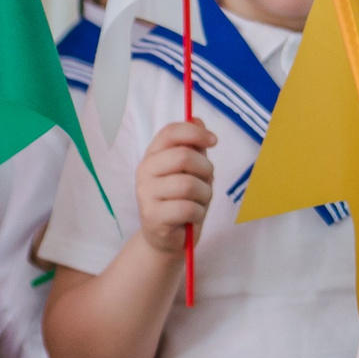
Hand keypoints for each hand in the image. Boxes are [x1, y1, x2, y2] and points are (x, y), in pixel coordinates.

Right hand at [134, 120, 216, 259]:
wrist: (167, 239)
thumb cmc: (181, 201)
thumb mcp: (191, 171)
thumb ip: (193, 146)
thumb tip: (197, 118)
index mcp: (153, 155)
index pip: (170, 132)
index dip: (195, 132)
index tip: (214, 141)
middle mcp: (144, 171)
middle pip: (183, 156)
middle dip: (205, 169)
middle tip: (207, 181)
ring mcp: (145, 194)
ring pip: (188, 184)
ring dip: (204, 195)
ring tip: (200, 202)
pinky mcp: (152, 216)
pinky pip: (187, 208)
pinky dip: (198, 213)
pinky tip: (192, 217)